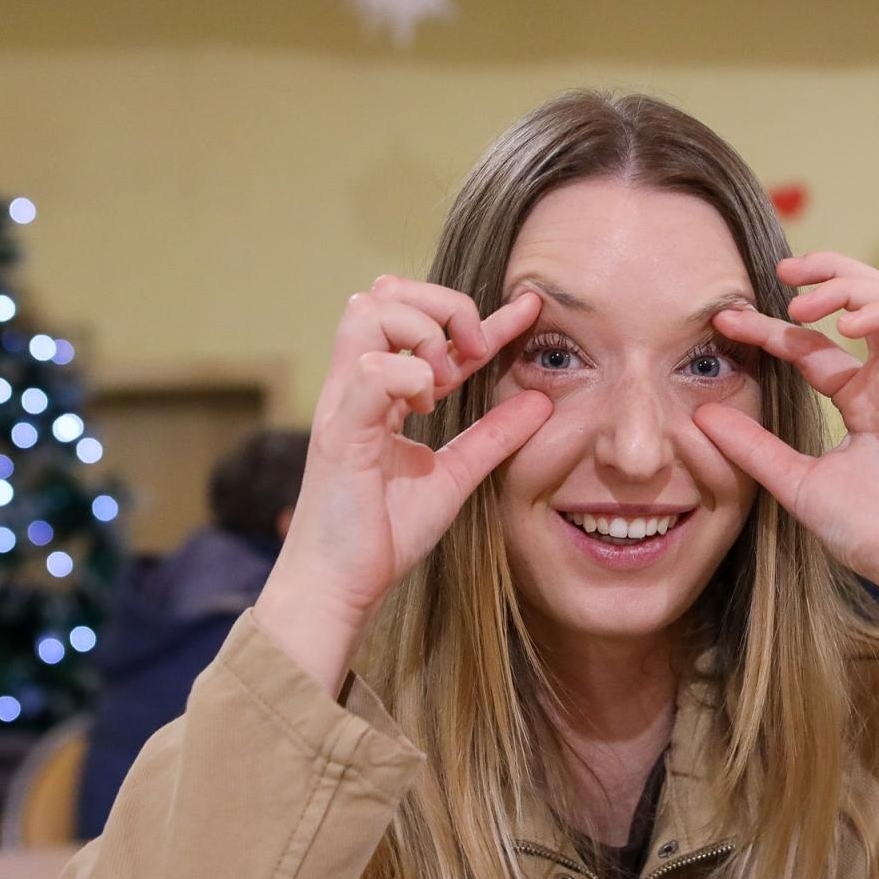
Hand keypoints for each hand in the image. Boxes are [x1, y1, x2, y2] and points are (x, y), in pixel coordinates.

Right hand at [257, 278, 551, 690]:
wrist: (342, 586)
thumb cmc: (383, 533)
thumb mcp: (455, 475)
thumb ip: (493, 436)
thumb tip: (540, 401)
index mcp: (381, 392)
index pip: (425, 324)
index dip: (478, 311)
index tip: (529, 310)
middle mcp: (356, 387)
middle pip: (384, 293)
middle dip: (440, 304)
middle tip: (473, 350)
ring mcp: (343, 403)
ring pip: (367, 311)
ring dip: (419, 332)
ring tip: (443, 379)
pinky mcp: (339, 431)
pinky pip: (369, 371)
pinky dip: (407, 374)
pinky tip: (424, 405)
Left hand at [691, 252, 878, 598]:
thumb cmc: (870, 534)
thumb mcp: (794, 480)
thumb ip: (751, 446)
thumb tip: (697, 416)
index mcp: (862, 400)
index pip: (813, 346)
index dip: (772, 328)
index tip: (727, 322)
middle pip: (865, 301)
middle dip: (826, 275)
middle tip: (781, 273)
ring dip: (852, 285)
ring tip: (806, 301)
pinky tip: (844, 325)